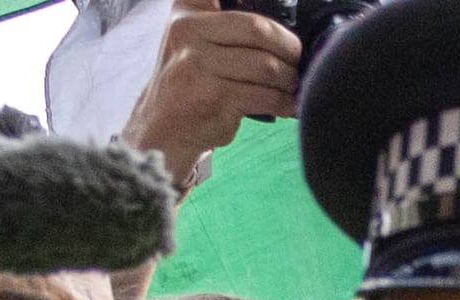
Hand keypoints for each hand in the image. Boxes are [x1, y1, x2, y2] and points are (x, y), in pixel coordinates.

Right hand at [117, 5, 299, 176]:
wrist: (163, 127)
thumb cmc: (191, 81)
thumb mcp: (195, 38)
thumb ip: (228, 24)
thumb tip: (284, 25)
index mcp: (187, 9)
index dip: (266, 14)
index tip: (276, 31)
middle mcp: (188, 31)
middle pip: (258, 28)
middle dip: (288, 46)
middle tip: (296, 59)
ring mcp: (198, 65)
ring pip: (266, 65)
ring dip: (289, 78)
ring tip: (290, 84)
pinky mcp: (214, 97)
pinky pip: (266, 96)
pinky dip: (285, 102)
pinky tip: (287, 105)